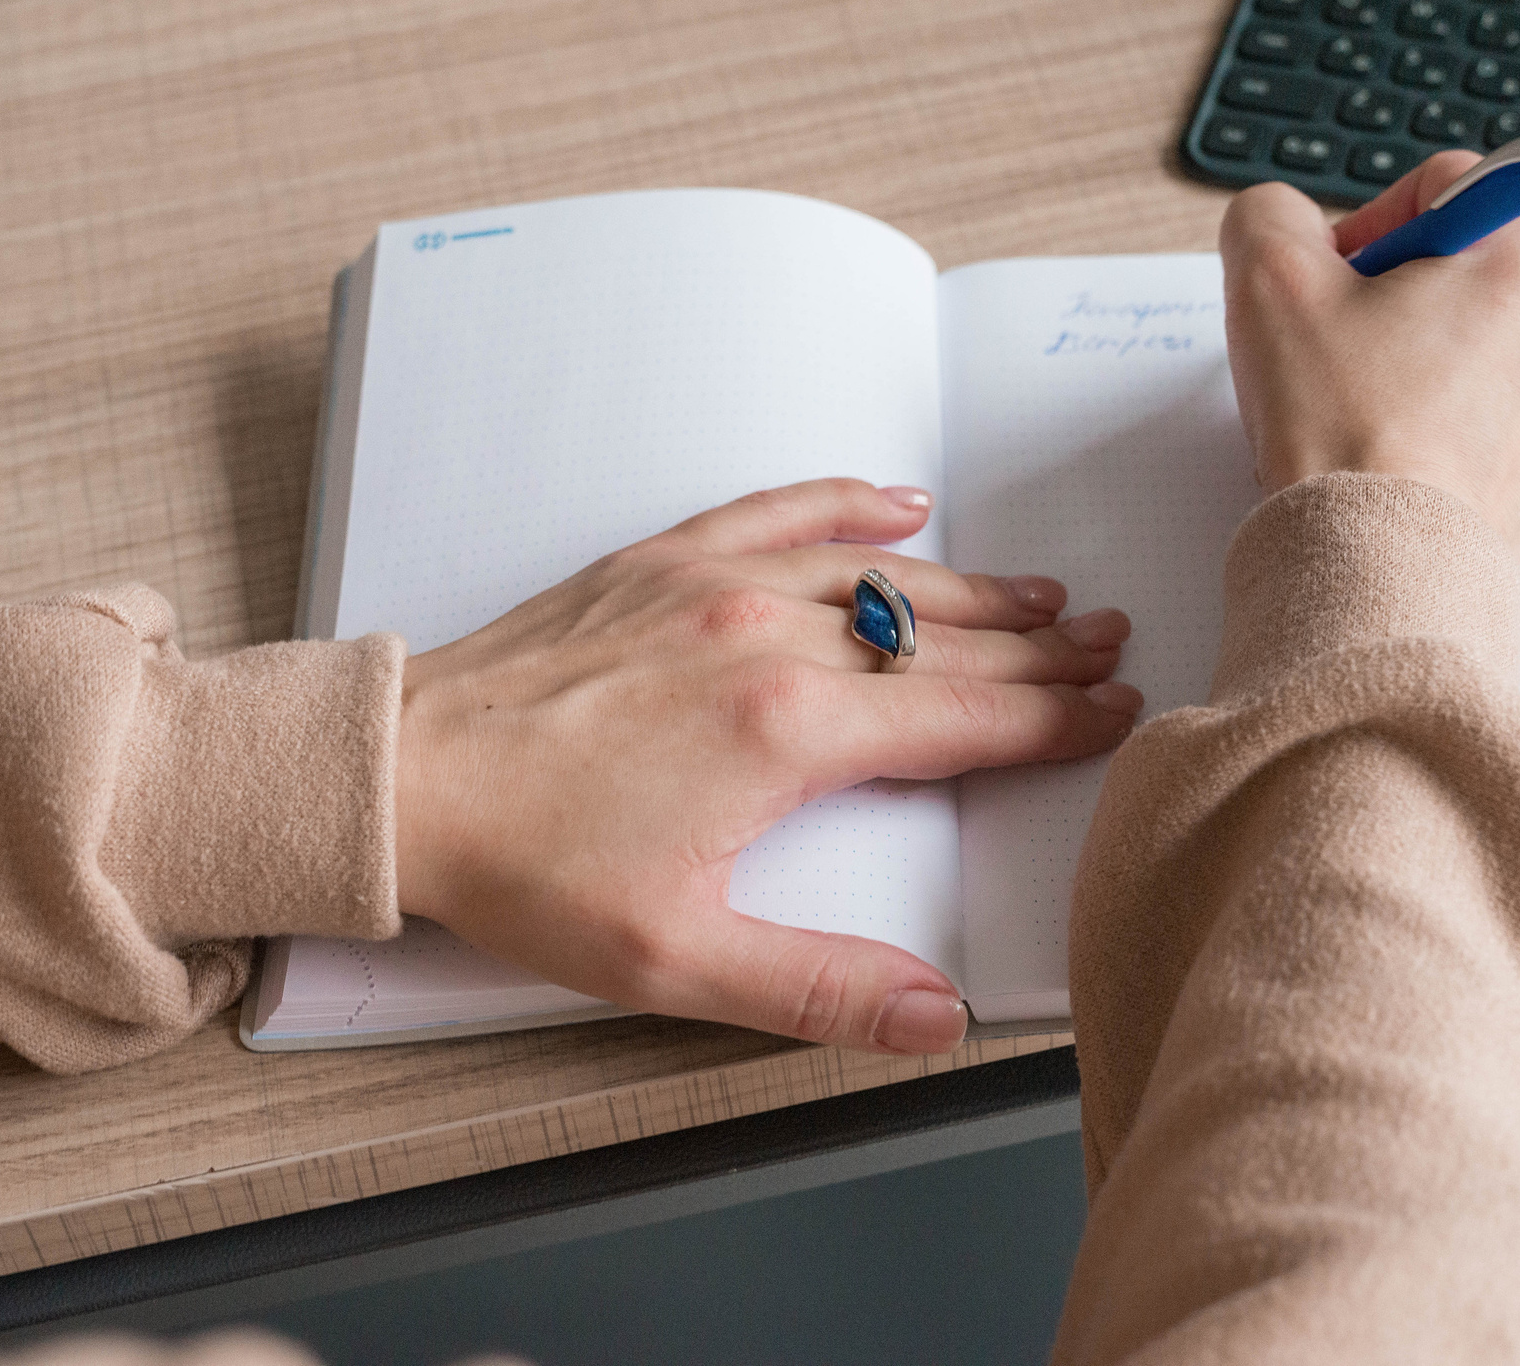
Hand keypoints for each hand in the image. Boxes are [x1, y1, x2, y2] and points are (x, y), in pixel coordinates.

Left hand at [391, 479, 1141, 1055]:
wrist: (405, 778)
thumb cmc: (526, 867)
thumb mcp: (676, 960)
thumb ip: (819, 988)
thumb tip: (937, 1017)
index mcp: (787, 732)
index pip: (963, 718)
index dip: (1053, 719)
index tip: (1113, 712)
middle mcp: (765, 638)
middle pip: (941, 640)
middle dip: (1038, 649)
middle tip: (1107, 646)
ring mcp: (713, 586)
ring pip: (878, 574)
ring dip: (971, 586)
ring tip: (1041, 595)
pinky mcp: (660, 561)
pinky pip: (780, 512)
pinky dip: (848, 503)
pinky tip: (898, 502)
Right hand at [1218, 157, 1519, 554]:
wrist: (1377, 565)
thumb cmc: (1344, 435)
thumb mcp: (1269, 278)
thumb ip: (1270, 211)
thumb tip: (1285, 220)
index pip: (1439, 189)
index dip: (1366, 229)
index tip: (1337, 285)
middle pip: (1464, 259)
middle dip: (1394, 292)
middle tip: (1344, 348)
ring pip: (1477, 329)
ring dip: (1417, 349)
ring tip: (1368, 402)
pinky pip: (1492, 397)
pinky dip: (1443, 406)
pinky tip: (1396, 438)